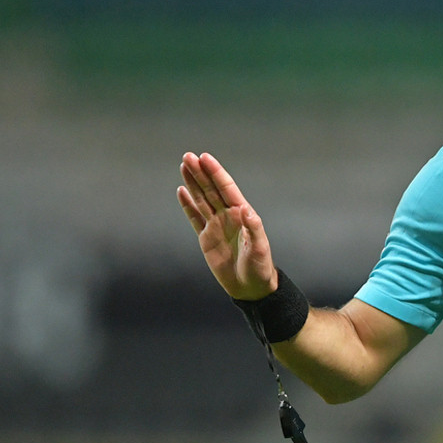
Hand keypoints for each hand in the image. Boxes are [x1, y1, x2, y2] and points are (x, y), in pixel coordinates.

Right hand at [177, 152, 277, 299]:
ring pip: (201, 199)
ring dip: (192, 183)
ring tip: (184, 166)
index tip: (205, 157)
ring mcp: (216, 225)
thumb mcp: (260, 248)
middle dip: (200, 172)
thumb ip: (254, 228)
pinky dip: (187, 205)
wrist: (250, 287)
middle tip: (188, 156)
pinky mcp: (206, 238)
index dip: (216, 172)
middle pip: (211, 189)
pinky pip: (194, 217)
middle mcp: (228, 216)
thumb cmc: (260, 267)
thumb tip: (246, 210)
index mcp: (242, 214)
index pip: (226, 188)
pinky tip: (181, 191)